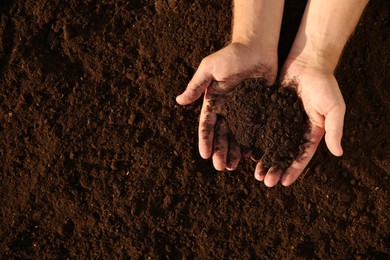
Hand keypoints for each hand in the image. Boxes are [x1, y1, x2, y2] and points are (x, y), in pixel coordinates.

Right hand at [176, 43, 276, 170]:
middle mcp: (228, 110)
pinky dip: (254, 144)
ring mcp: (245, 112)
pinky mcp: (260, 111)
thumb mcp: (211, 68)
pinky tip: (254, 156)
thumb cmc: (232, 55)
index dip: (205, 140)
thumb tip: (179, 101)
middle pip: (222, 135)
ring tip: (235, 166)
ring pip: (238, 137)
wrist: (257, 47)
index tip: (205, 155)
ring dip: (235, 152)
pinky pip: (256, 131)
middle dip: (220, 151)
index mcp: (214, 102)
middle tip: (221, 167)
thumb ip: (197, 85)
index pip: (208, 125)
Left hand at [254, 59, 345, 186]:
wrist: (308, 61)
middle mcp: (296, 129)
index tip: (283, 183)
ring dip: (264, 158)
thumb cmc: (324, 84)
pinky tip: (247, 150)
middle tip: (264, 181)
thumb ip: (335, 129)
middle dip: (275, 168)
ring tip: (255, 171)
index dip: (293, 170)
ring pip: (271, 144)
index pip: (301, 156)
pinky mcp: (270, 110)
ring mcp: (282, 120)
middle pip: (284, 154)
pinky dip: (255, 140)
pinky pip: (261, 128)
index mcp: (312, 132)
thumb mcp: (334, 108)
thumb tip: (338, 153)